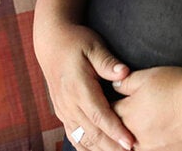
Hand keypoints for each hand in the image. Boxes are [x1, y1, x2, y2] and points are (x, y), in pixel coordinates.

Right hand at [36, 21, 134, 150]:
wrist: (51, 43)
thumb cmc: (76, 42)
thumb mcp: (93, 46)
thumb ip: (107, 61)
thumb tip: (125, 72)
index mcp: (78, 87)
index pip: (100, 114)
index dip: (115, 130)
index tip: (130, 142)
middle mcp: (69, 103)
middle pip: (91, 132)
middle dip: (111, 146)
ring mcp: (63, 110)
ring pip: (81, 138)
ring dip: (99, 149)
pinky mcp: (61, 113)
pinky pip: (73, 136)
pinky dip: (85, 147)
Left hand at [113, 66, 181, 150]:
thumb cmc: (180, 87)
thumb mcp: (149, 76)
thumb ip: (128, 82)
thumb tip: (115, 86)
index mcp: (128, 113)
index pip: (109, 113)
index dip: (109, 108)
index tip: (109, 106)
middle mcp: (134, 135)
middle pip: (116, 137)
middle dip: (114, 131)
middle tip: (120, 125)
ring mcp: (150, 149)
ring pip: (130, 150)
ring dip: (128, 144)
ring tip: (138, 135)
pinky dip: (148, 148)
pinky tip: (150, 143)